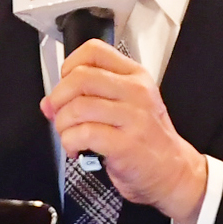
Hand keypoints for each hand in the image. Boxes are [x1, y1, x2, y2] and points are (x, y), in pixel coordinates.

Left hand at [40, 38, 210, 223]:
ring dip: (62, 124)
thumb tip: (50, 103)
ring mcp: (133, 117)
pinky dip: (71, 143)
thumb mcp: (127, 107)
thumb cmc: (147, 141)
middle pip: (80, 78)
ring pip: (78, 107)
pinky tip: (77, 149)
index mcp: (135, 77)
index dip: (69, 66)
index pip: (93, 51)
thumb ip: (89, 98)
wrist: (173, 172)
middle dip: (59, 98)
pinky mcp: (126, 144)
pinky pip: (83, 134)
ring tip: (69, 135)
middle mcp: (136, 92)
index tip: (65, 85)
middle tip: (60, 114)